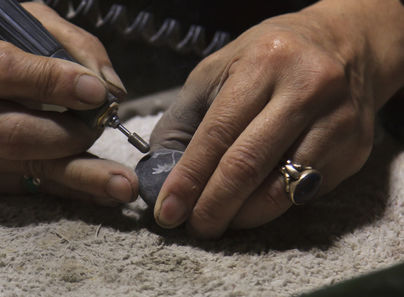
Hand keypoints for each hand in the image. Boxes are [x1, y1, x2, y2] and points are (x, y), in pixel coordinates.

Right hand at [0, 2, 136, 204]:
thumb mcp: (29, 24)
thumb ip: (73, 46)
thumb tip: (111, 89)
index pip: (5, 72)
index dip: (54, 83)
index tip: (97, 93)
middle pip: (14, 134)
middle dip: (71, 135)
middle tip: (103, 125)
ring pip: (28, 167)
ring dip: (83, 177)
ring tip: (124, 186)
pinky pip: (31, 185)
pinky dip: (73, 188)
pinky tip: (104, 192)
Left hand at [150, 0, 403, 237]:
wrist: (344, 45)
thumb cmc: (269, 59)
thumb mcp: (219, 69)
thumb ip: (186, 116)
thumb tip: (163, 170)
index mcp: (264, 64)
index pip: (218, 133)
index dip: (189, 178)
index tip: (169, 210)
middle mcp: (307, 89)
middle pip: (248, 166)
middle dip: (213, 206)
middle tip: (194, 226)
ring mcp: (337, 121)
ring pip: (281, 190)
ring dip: (242, 215)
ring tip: (220, 219)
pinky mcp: (355, 149)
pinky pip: (305, 192)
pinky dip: (272, 205)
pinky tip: (254, 202)